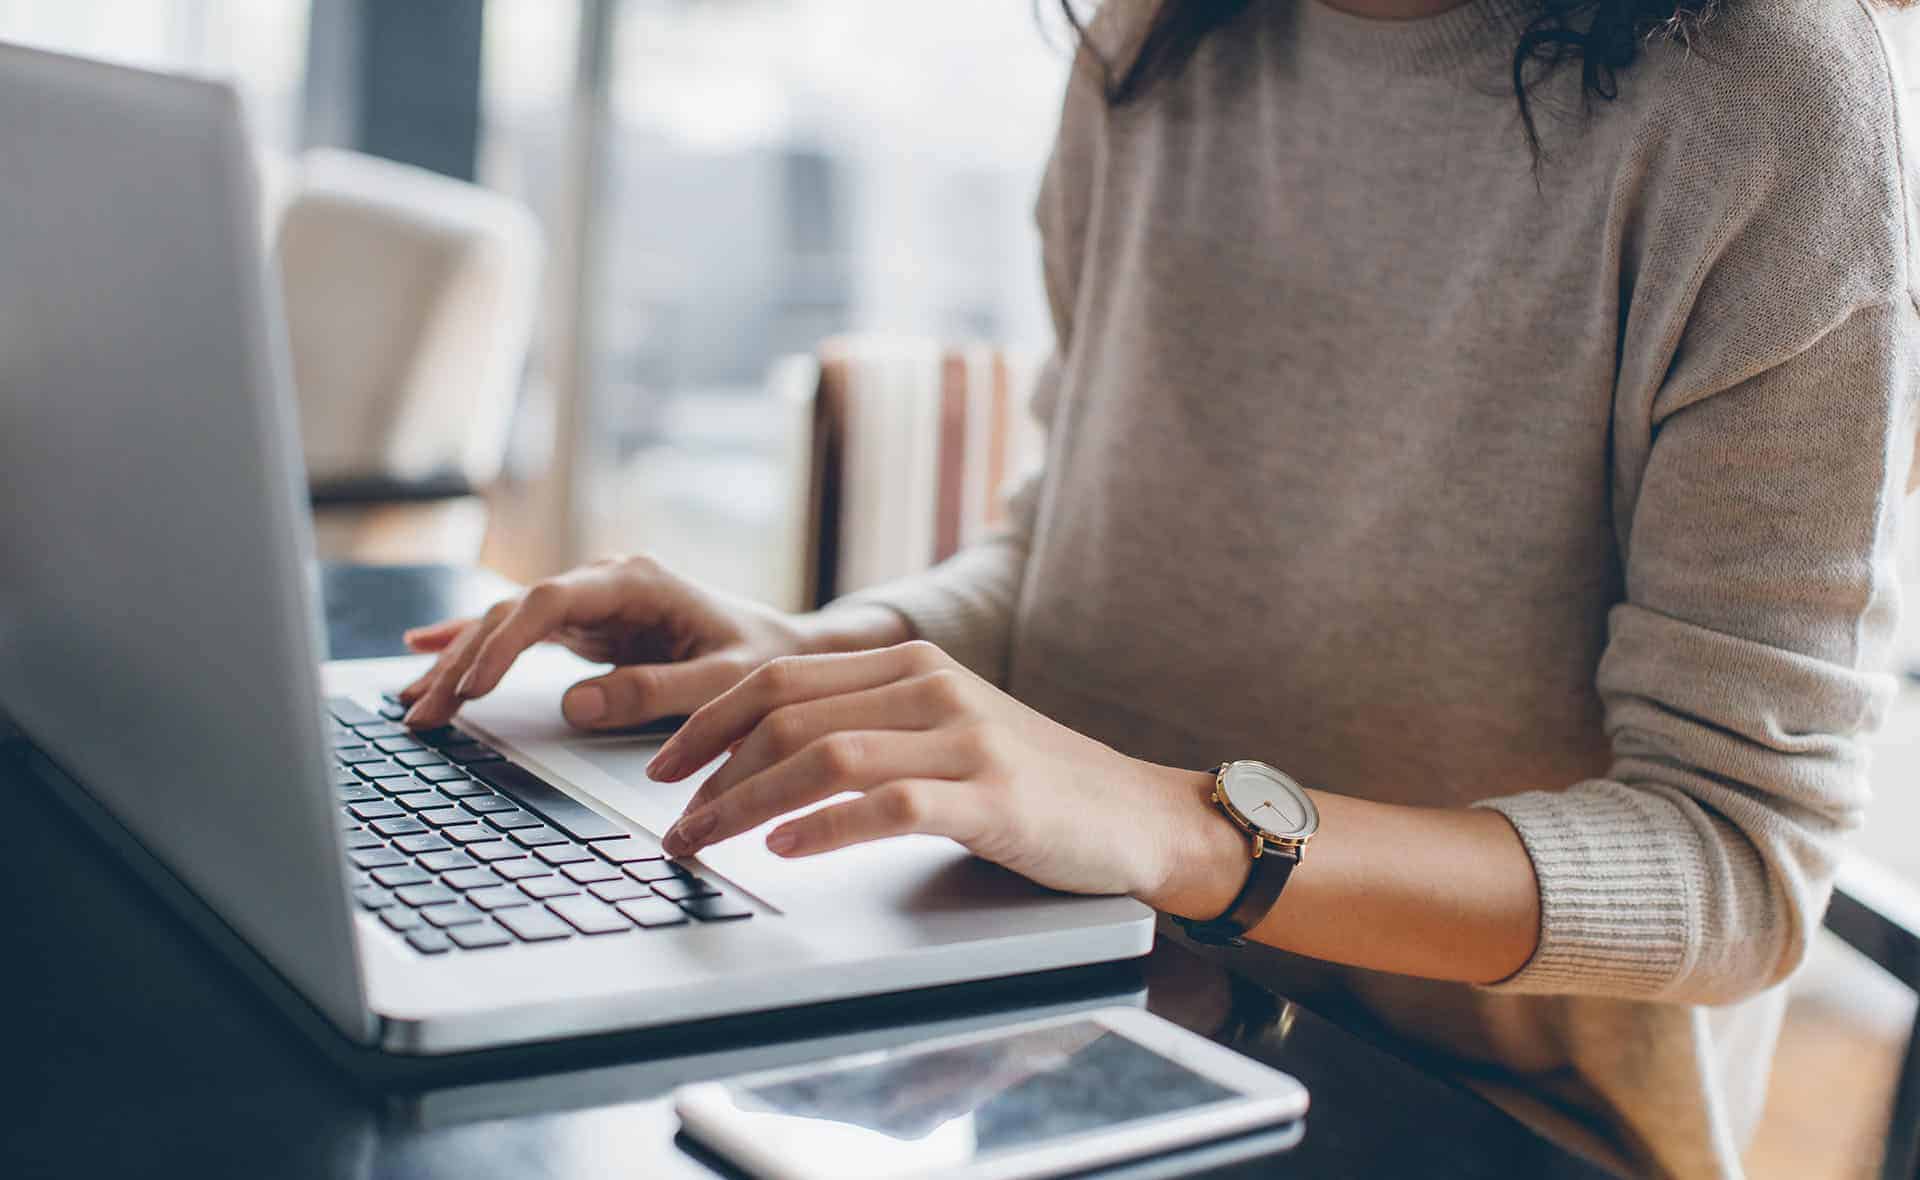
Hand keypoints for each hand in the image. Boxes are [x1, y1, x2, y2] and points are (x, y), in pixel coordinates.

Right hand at [398, 555, 904, 731]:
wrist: (788, 652)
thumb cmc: (764, 663)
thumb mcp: (723, 682)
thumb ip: (655, 692)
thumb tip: (573, 705)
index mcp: (637, 582)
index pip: (551, 601)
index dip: (504, 641)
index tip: (471, 685)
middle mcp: (605, 582)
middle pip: (514, 612)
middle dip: (463, 662)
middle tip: (423, 712)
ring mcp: (592, 602)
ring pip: (506, 623)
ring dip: (457, 662)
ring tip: (411, 705)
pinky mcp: (586, 626)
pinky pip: (518, 633)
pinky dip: (472, 645)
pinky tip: (422, 651)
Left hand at [647, 640, 1237, 906]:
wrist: (1136, 814)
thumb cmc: (1031, 784)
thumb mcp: (945, 732)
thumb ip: (870, 727)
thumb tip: (762, 759)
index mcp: (911, 664)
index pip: (780, 678)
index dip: (707, 722)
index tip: (662, 768)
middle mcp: (932, 687)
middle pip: (787, 713)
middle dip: (710, 769)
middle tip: (671, 822)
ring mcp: (965, 739)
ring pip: (825, 756)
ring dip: (746, 803)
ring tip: (705, 842)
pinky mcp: (992, 797)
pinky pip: (889, 805)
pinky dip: (825, 827)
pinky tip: (786, 848)